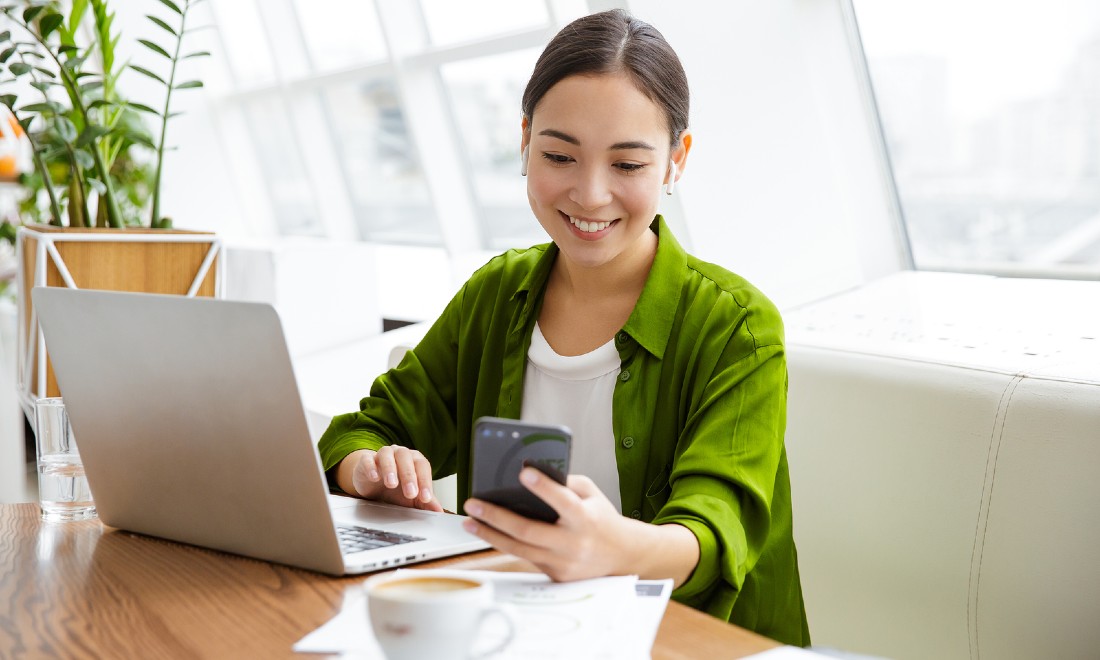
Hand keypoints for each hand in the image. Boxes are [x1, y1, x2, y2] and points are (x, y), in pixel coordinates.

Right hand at [342, 447, 442, 511]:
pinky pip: (368, 459)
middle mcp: (399, 453)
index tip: (425, 498)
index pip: (422, 467)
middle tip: (410, 493)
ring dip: (390, 469)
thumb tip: (438, 511)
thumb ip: (425, 502)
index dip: (425, 481)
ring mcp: (382, 455)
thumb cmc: (395, 489)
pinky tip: (374, 477)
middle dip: (409, 476)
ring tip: (392, 484)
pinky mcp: (366, 460)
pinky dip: (371, 467)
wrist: (372, 485)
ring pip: (387, 454)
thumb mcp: (411, 497)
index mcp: (414, 460)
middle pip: (406, 458)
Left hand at [461, 468, 631, 581]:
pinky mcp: (554, 575)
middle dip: (496, 516)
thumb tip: (532, 474)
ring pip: (519, 549)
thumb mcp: (590, 493)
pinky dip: (504, 544)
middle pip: (528, 531)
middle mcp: (573, 543)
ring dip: (489, 534)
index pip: (563, 501)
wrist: (620, 556)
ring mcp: (562, 563)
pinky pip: (525, 558)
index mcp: (585, 519)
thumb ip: (564, 483)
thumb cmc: (601, 518)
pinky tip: (487, 532)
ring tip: (469, 520)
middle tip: (474, 503)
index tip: (524, 472)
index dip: (543, 487)